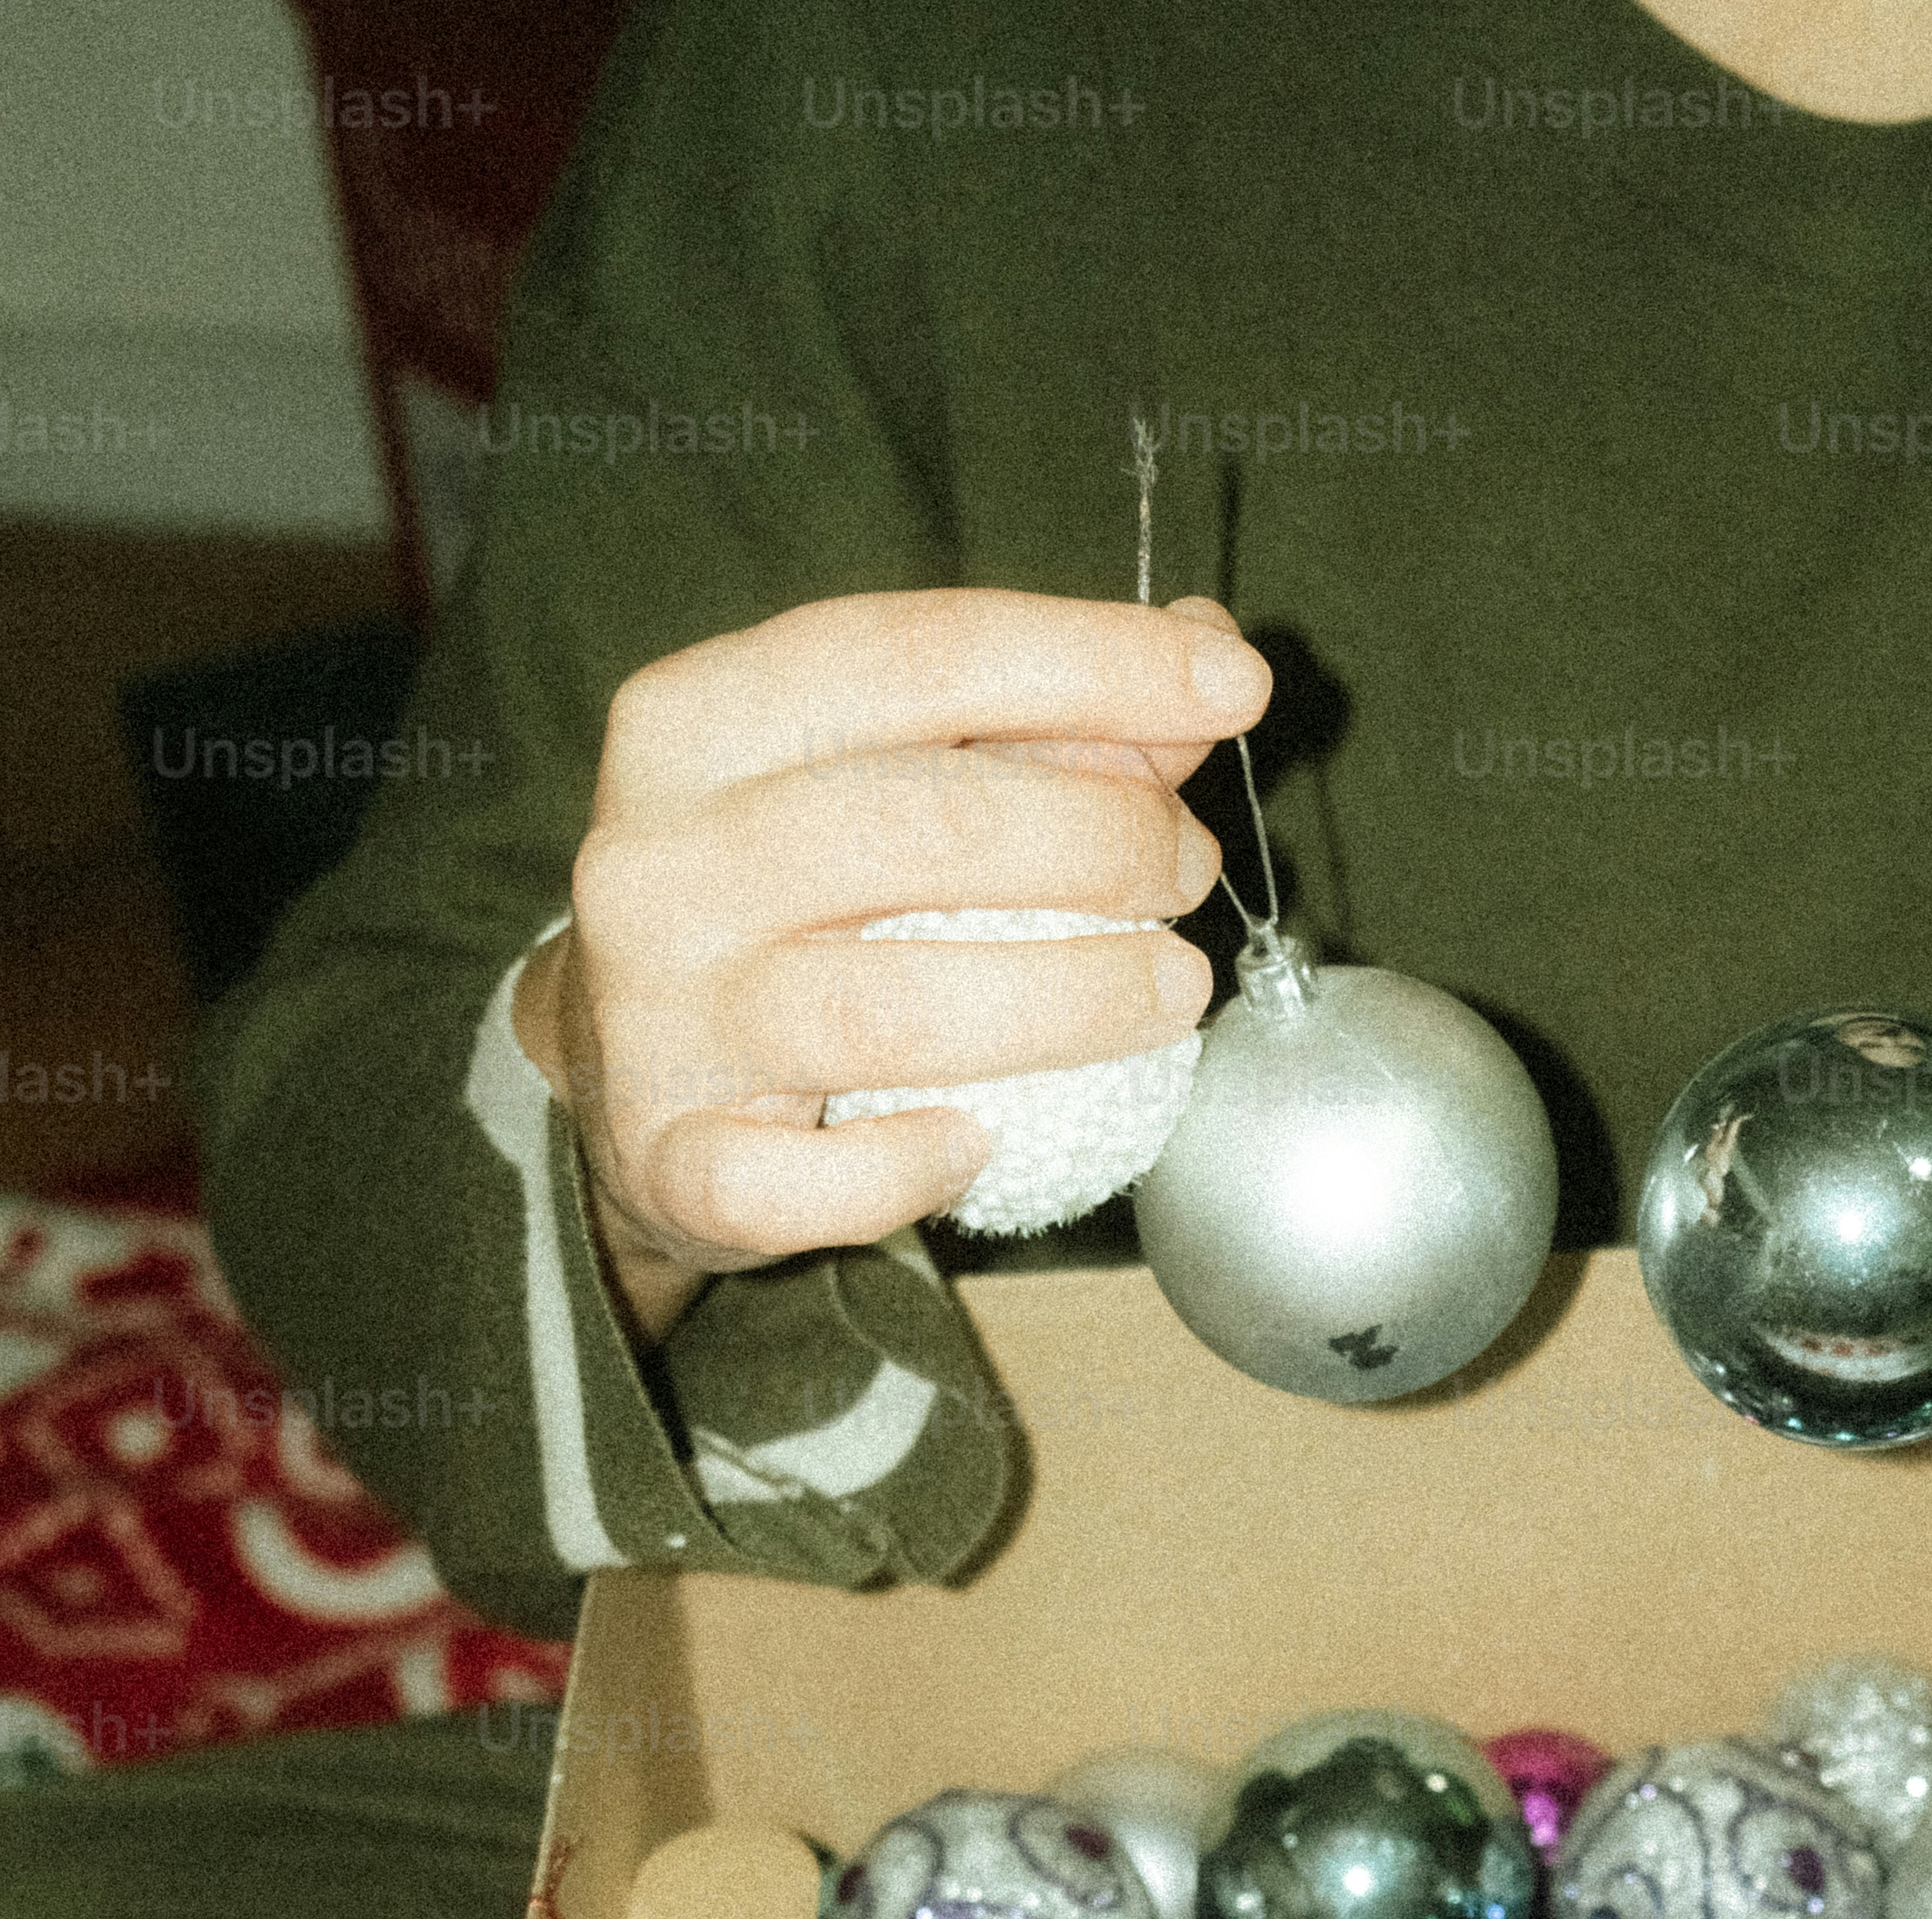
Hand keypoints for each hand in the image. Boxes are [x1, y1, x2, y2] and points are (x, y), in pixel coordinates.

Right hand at [512, 587, 1271, 1343]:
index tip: (1233, 684)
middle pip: (917, 827)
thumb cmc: (793, 907)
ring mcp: (658, 1017)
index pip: (914, 655)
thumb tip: (1206, 659)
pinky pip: (796, 1183)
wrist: (630, 1076)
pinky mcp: (670, 1160)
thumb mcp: (891, 780)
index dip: (1091, 662)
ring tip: (1169, 990)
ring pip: (886, 1012)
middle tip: (1188, 873)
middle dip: (1102, 843)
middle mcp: (657, 858)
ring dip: (1070, 1002)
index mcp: (696, 720)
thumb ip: (1044, 723)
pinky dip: (906, 1172)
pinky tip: (979, 1141)